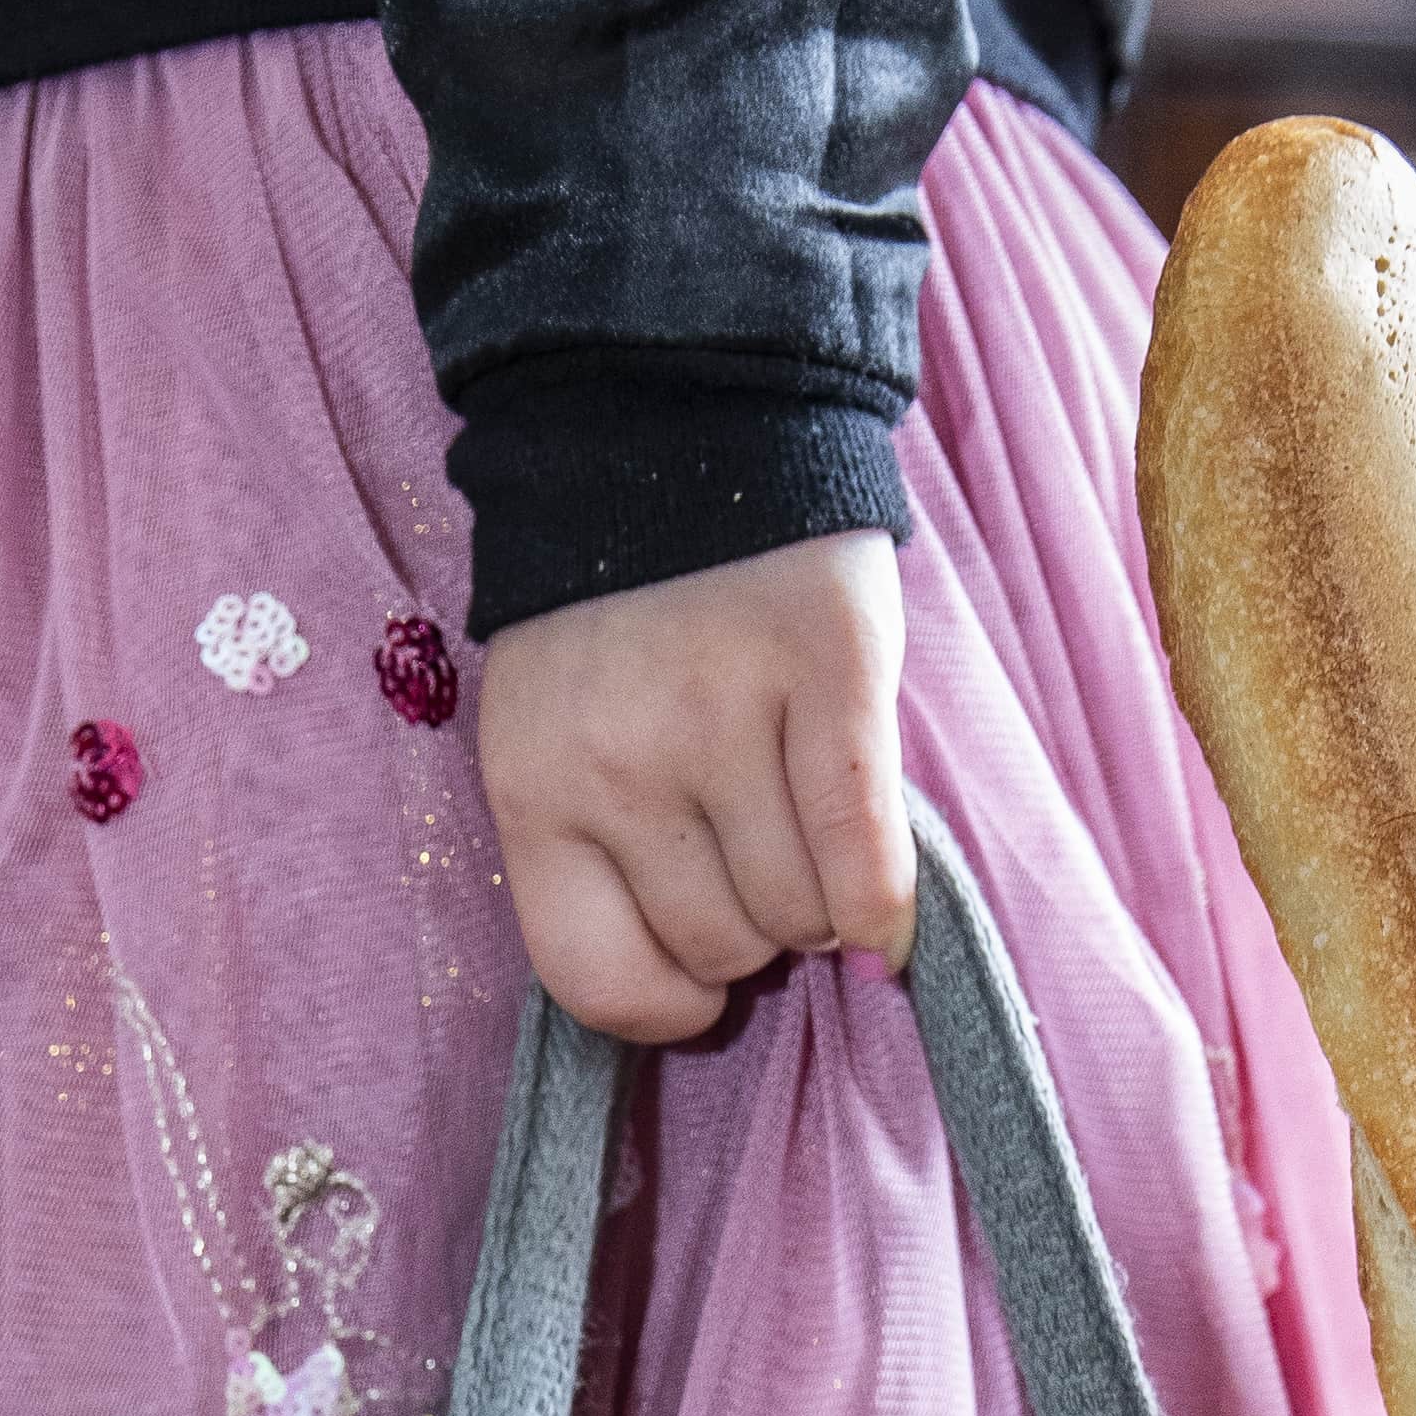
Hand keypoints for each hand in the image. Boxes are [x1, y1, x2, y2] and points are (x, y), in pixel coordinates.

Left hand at [474, 535, 913, 1041]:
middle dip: (752, 931)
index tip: (697, 974)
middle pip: (718, 946)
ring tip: (805, 836)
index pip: (593, 980)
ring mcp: (721, 716)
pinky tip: (882, 913)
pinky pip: (865, 856)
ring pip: (798, 914)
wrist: (677, 415)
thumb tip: (700, 997)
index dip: (664, 1000)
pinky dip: (883, 903)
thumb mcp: (561, 731)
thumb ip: (604, 851)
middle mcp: (616, 760)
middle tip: (760, 861)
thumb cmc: (623, 614)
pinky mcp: (827, 674)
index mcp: (531, 785)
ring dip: (819, 906)